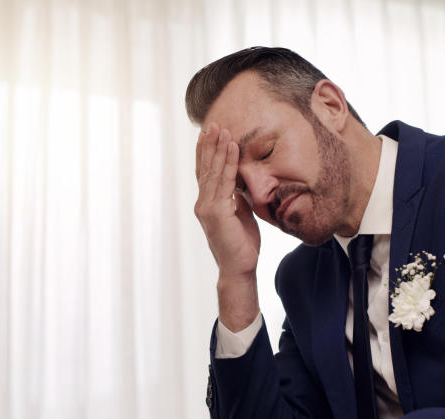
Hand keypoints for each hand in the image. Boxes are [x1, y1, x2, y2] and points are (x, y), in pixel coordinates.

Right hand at [193, 123, 260, 330]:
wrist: (239, 268)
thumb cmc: (241, 244)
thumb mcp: (239, 215)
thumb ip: (236, 199)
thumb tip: (240, 184)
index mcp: (208, 204)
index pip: (205, 173)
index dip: (205, 153)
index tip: (208, 134)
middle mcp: (203, 203)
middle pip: (205, 168)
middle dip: (209, 145)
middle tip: (212, 124)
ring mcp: (208, 207)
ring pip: (213, 171)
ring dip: (218, 148)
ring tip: (222, 130)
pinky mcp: (216, 212)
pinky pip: (224, 181)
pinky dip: (229, 162)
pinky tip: (232, 148)